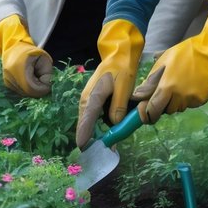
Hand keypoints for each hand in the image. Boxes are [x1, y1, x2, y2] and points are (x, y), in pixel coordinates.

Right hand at [0, 14, 52, 97]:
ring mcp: (6, 80)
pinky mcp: (6, 83)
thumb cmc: (31, 51)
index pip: (31, 88)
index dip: (41, 88)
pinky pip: (19, 91)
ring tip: (33, 77)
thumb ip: (47, 74)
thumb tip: (46, 87)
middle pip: (27, 92)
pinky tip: (27, 79)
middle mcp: (9, 76)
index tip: (47, 83)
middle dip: (37, 89)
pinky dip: (26, 88)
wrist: (14, 45)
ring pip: (23, 93)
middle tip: (41, 79)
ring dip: (32, 89)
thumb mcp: (43, 58)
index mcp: (18, 67)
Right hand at [75, 19, 144, 148]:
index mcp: (93, 97)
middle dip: (90, 139)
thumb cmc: (121, 69)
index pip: (86, 121)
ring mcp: (88, 99)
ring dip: (94, 132)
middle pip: (85, 124)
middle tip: (98, 153)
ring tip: (105, 145)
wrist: (118, 54)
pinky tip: (106, 131)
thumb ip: (118, 107)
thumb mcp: (124, 87)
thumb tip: (114, 124)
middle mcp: (87, 100)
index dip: (85, 137)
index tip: (84, 150)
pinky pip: (93, 116)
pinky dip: (97, 124)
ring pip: (89, 121)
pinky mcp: (93, 99)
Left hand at [133, 5, 207, 122]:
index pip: (153, 109)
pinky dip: (187, 99)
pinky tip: (190, 85)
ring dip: (175, 102)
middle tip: (165, 92)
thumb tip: (138, 95)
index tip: (145, 113)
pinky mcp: (201, 100)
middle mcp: (179, 97)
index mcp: (167, 86)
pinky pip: (189, 104)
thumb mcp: (164, 61)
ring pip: (178, 108)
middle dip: (163, 104)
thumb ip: (151, 80)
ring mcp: (191, 100)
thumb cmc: (184, 53)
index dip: (148, 114)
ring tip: (180, 85)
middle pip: (166, 110)